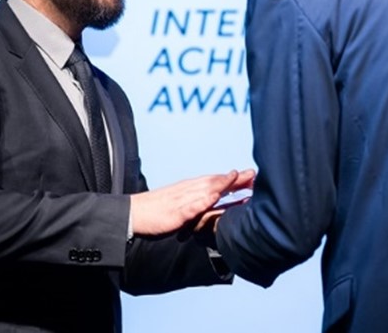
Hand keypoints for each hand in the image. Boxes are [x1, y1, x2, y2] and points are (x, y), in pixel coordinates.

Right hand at [129, 169, 253, 236]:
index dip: (234, 179)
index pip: (216, 181)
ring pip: (205, 189)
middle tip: (254, 174)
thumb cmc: (156, 212)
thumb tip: (214, 206)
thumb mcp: (181, 207)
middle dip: (235, 178)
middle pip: (215, 181)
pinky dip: (204, 199)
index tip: (252, 176)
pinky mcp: (175, 212)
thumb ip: (197, 206)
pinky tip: (214, 196)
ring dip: (222, 183)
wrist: (133, 214)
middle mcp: (188, 190)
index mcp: (190, 190)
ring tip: (238, 178)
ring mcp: (182, 200)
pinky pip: (191, 205)